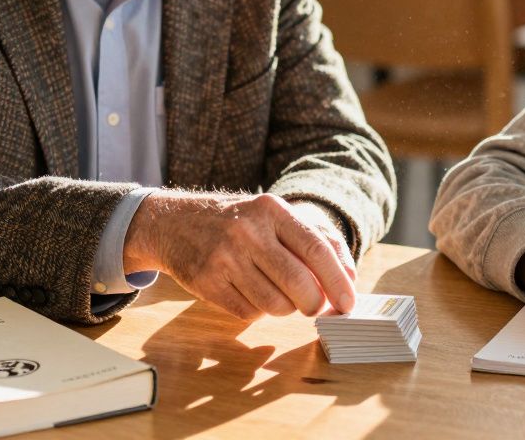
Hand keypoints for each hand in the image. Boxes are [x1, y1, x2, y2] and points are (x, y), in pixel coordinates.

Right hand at [124, 191, 355, 319]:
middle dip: (314, 304)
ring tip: (278, 294)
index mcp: (272, 210)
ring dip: (285, 308)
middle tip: (315, 308)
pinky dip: (258, 312)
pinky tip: (250, 293)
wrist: (174, 223)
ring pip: (274, 304)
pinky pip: (248, 314)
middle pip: (298, 283)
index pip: (316, 249)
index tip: (348, 303)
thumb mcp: (275, 216)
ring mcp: (224, 258)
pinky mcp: (206, 282)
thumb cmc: (239, 223)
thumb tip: (350, 278)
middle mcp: (248, 232)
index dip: (337, 281)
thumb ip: (318, 241)